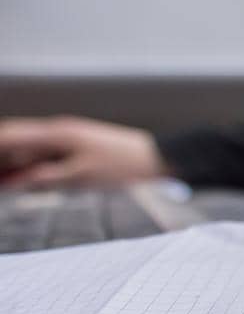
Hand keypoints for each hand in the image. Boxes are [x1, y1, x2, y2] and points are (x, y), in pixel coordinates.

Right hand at [0, 117, 167, 189]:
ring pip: (30, 150)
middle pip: (16, 142)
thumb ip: (46, 177)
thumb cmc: (125, 165)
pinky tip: (22, 179)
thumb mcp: (81, 176)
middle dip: (1, 157)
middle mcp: (59, 132)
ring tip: (4, 181)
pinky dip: (31, 166)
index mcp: (57, 134)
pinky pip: (46, 156)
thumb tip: (16, 181)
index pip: (11, 136)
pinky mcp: (77, 149)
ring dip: (13, 163)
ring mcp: (68, 139)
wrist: (158, 158)